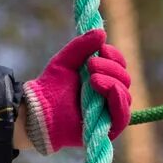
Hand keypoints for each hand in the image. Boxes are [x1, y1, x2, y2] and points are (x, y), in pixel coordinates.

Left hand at [23, 29, 131, 152]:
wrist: (37, 111)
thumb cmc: (50, 87)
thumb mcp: (65, 61)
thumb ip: (82, 46)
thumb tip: (102, 32)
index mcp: (103, 80)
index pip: (120, 67)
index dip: (114, 56)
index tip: (101, 49)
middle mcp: (109, 97)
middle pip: (124, 79)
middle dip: (111, 68)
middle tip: (91, 64)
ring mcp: (109, 114)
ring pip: (125, 95)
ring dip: (112, 81)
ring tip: (92, 77)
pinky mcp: (107, 130)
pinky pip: (122, 116)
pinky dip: (118, 99)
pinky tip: (107, 88)